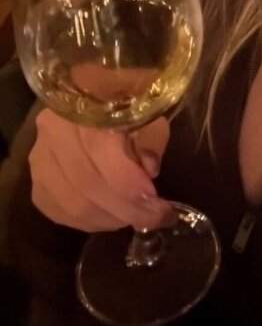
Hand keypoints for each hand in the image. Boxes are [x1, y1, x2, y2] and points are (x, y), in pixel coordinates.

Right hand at [29, 108, 174, 232]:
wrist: (91, 104)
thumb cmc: (126, 107)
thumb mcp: (148, 116)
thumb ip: (151, 141)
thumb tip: (149, 170)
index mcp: (83, 107)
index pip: (101, 155)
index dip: (131, 186)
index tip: (160, 205)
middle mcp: (53, 131)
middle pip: (87, 184)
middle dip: (127, 209)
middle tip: (154, 217)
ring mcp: (40, 159)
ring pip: (73, 204)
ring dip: (111, 218)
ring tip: (135, 217)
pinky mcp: (37, 183)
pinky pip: (61, 213)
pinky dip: (91, 221)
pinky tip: (112, 217)